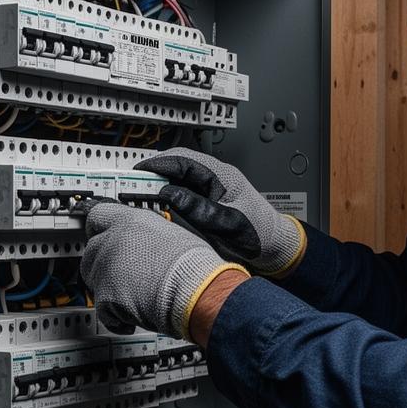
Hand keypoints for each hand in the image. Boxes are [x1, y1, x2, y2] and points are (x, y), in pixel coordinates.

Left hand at [75, 197, 247, 338]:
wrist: (196, 289)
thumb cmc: (194, 265)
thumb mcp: (173, 233)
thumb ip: (149, 235)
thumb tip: (148, 244)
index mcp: (131, 221)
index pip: (98, 216)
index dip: (97, 229)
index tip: (97, 234)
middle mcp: (113, 240)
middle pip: (91, 251)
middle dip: (103, 265)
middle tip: (122, 277)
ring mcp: (106, 267)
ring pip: (92, 280)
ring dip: (108, 290)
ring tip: (133, 298)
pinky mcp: (105, 295)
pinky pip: (102, 309)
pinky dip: (116, 317)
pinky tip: (136, 316)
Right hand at [136, 148, 306, 277]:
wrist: (276, 247)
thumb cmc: (261, 234)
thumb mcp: (229, 223)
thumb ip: (199, 208)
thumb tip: (168, 195)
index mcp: (222, 175)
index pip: (183, 160)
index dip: (157, 165)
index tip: (137, 173)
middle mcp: (215, 178)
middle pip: (176, 168)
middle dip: (152, 175)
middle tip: (130, 187)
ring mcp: (211, 190)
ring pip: (177, 181)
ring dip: (158, 187)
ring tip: (138, 198)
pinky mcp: (208, 203)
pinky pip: (182, 195)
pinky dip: (167, 199)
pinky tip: (156, 210)